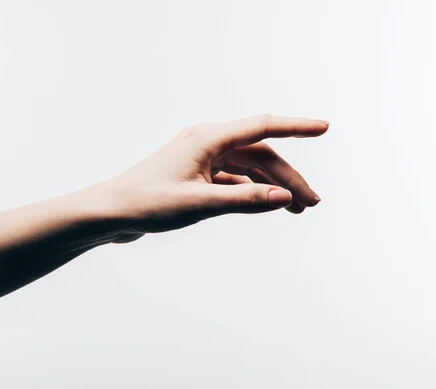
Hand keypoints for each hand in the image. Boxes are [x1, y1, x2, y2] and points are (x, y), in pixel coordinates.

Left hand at [102, 114, 328, 240]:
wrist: (111, 213)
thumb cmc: (148, 204)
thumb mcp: (200, 204)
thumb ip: (244, 201)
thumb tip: (284, 198)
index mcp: (207, 139)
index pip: (262, 127)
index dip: (296, 127)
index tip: (324, 127)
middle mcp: (206, 143)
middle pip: (259, 154)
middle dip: (288, 177)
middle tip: (312, 203)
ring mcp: (200, 159)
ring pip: (248, 169)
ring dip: (271, 186)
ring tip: (296, 209)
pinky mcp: (195, 176)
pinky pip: (232, 179)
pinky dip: (251, 192)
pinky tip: (265, 206)